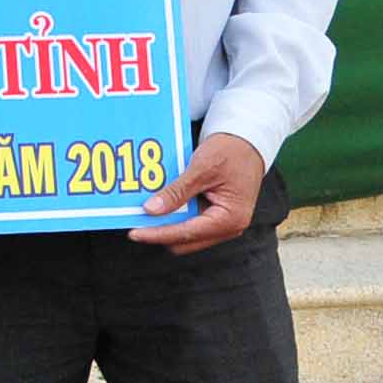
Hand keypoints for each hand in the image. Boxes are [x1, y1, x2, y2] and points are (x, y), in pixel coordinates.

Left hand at [129, 131, 262, 254]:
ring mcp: (222, 223)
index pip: (186, 234)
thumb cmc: (230, 152)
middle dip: (160, 232)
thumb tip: (151, 210)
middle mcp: (228, 227)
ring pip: (186, 234)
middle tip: (135, 220)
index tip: (134, 233)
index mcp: (229, 219)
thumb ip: (177, 192)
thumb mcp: (202, 169)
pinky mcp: (216, 216)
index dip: (158, 234)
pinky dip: (175, 216)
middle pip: (185, 241)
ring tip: (143, 212)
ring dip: (166, 224)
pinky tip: (160, 204)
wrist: (248, 141)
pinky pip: (190, 223)